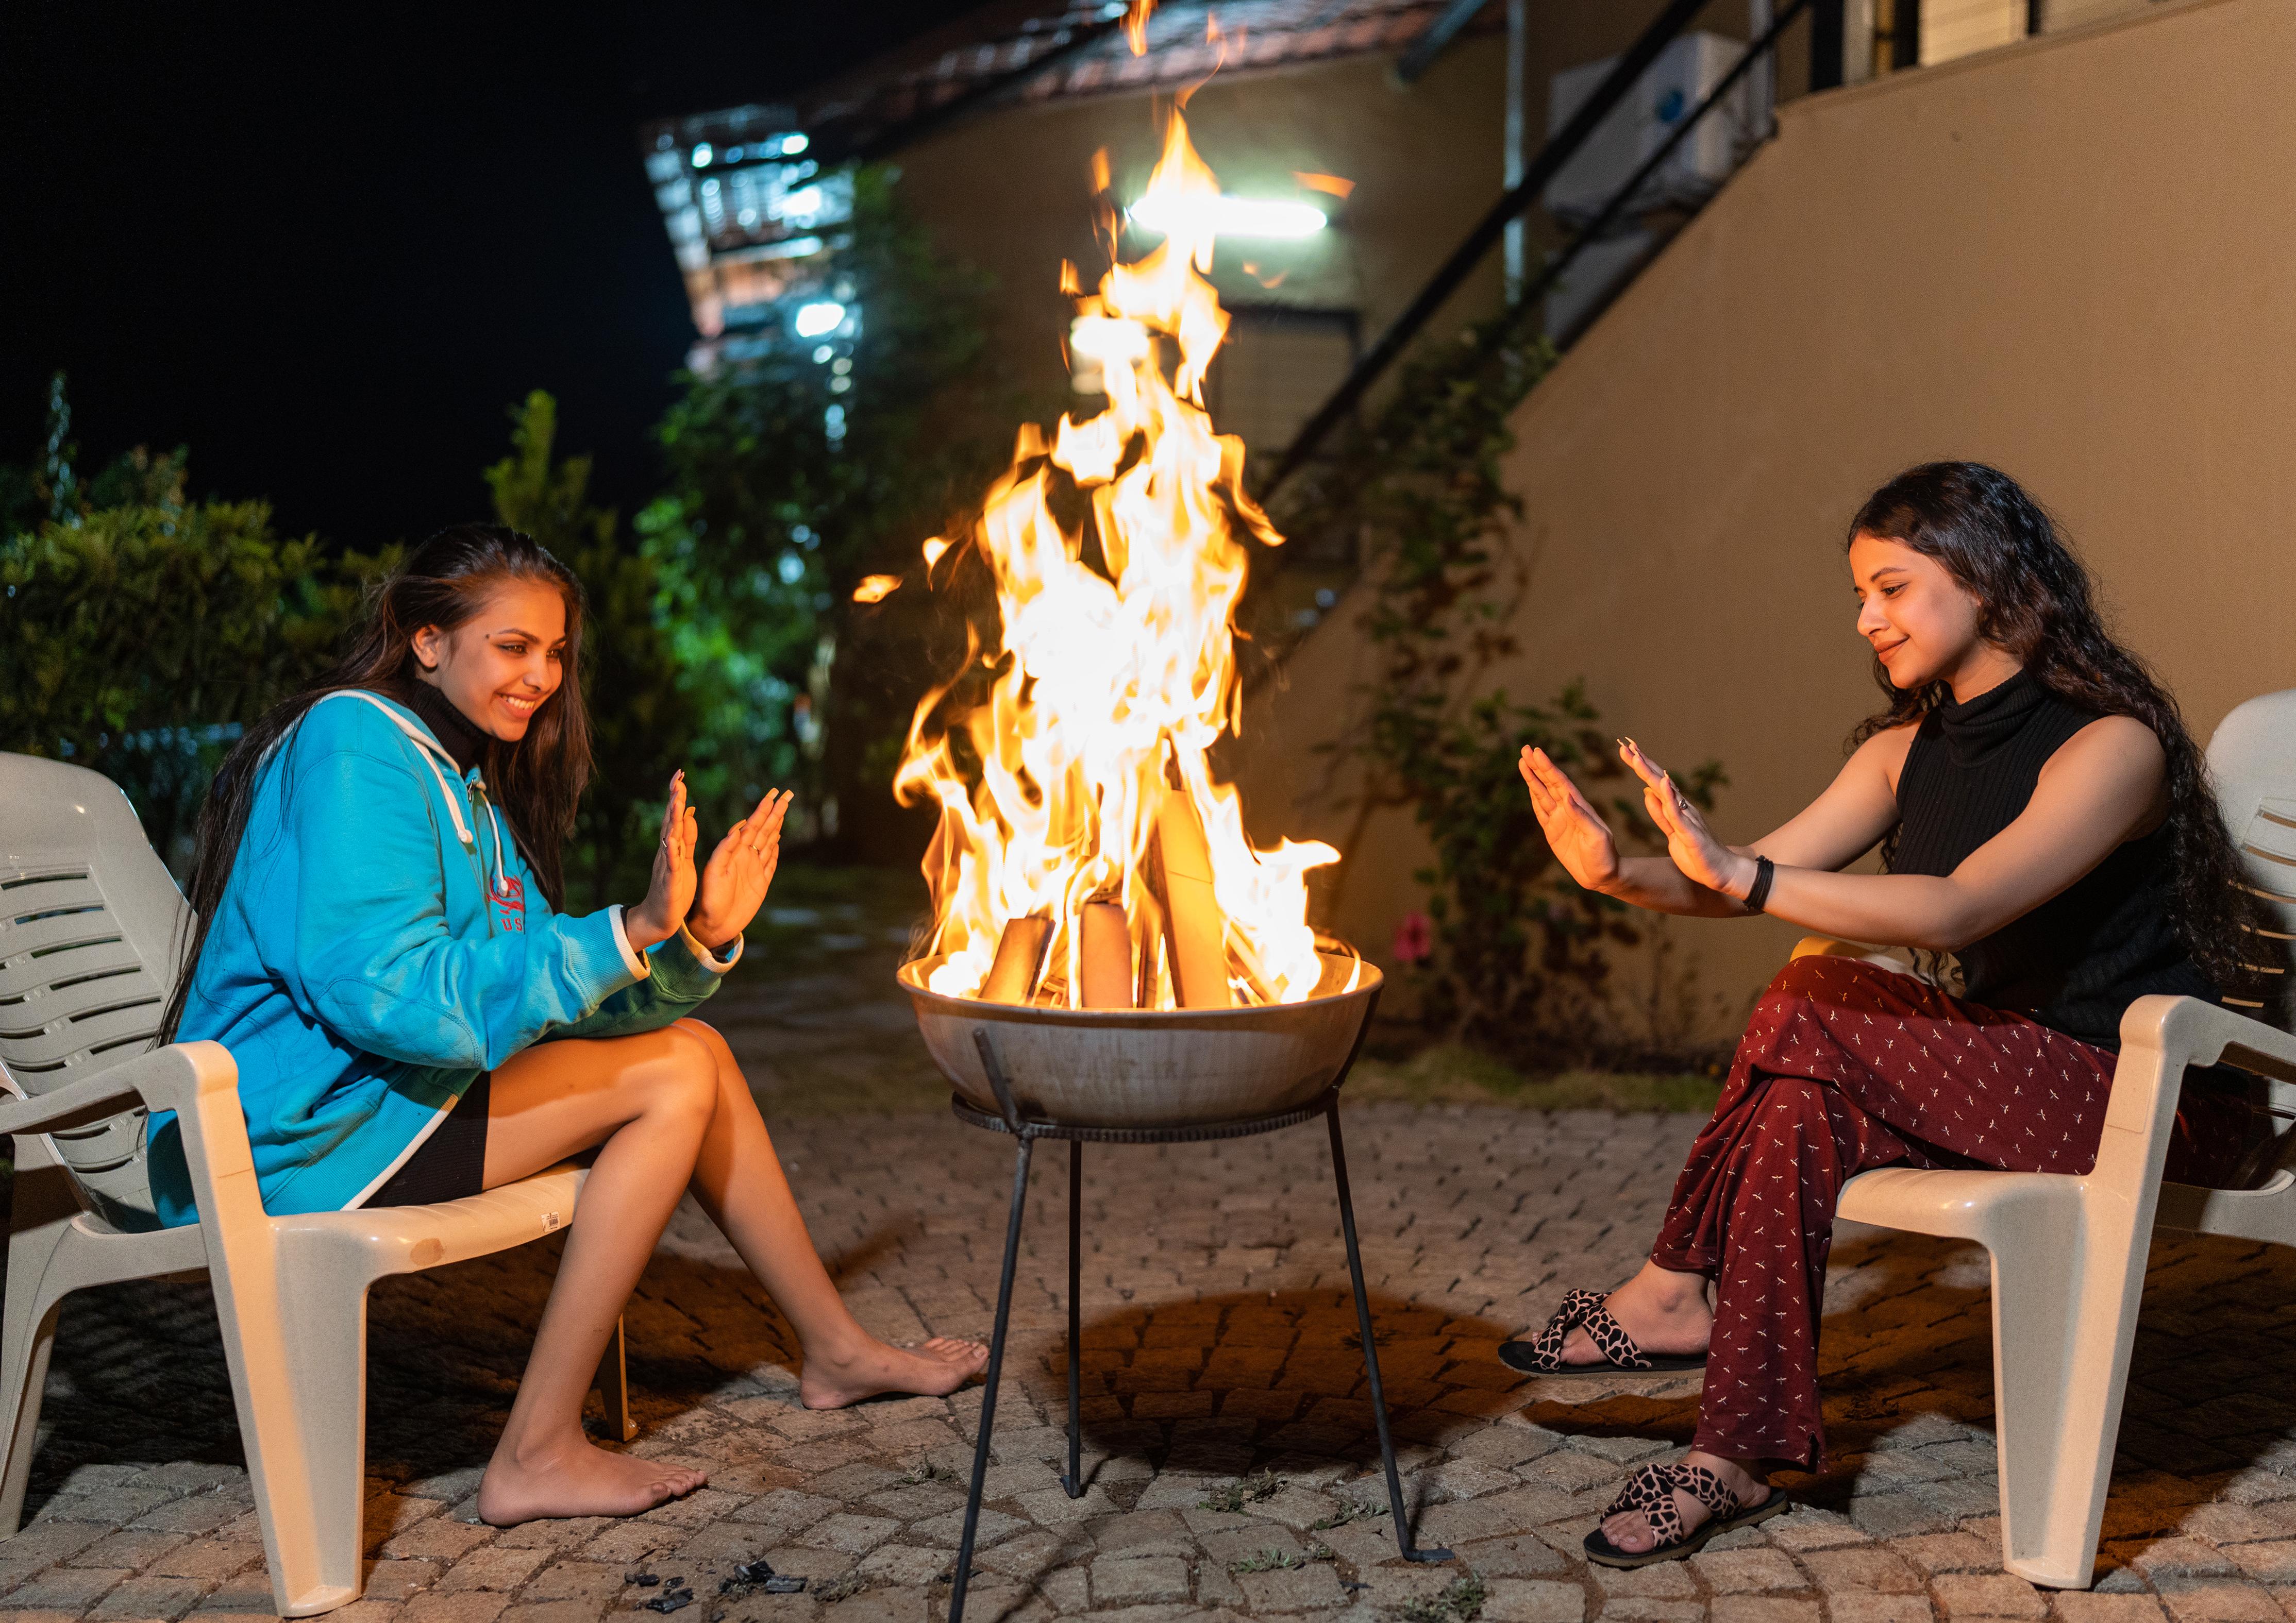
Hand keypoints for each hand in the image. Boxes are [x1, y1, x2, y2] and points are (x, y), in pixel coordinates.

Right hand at [625, 772, 698, 950]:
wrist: (659, 918)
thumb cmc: (674, 889)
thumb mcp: (684, 858)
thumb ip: (686, 836)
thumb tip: (689, 812)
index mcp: (673, 846)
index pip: (675, 816)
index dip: (678, 796)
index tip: (681, 775)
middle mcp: (667, 851)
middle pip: (670, 821)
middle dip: (674, 799)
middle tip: (678, 778)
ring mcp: (666, 865)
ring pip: (669, 838)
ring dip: (673, 819)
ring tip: (677, 800)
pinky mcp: (669, 881)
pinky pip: (670, 864)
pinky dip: (671, 851)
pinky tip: (672, 839)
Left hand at [686, 789, 793, 952]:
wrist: (712, 926)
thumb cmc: (708, 900)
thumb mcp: (714, 873)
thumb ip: (725, 851)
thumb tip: (738, 829)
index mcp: (735, 852)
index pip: (752, 825)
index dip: (763, 809)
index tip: (774, 794)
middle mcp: (746, 857)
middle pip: (764, 829)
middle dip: (776, 812)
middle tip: (787, 794)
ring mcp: (754, 870)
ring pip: (769, 842)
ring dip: (776, 826)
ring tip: (783, 811)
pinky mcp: (760, 884)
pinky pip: (770, 862)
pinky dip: (775, 850)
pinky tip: (777, 840)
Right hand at [1519, 746, 1622, 892]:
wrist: (1603, 876)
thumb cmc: (1605, 856)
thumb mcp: (1596, 836)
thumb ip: (1581, 817)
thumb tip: (1566, 797)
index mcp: (1579, 806)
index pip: (1560, 782)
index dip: (1548, 767)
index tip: (1537, 752)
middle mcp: (1568, 809)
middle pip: (1548, 783)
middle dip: (1537, 766)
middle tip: (1524, 749)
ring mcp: (1559, 820)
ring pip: (1541, 794)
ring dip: (1532, 778)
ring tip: (1522, 762)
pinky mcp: (1553, 832)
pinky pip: (1540, 811)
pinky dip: (1534, 797)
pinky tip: (1530, 786)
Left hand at [1619, 738, 1755, 900]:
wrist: (1723, 872)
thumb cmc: (1697, 853)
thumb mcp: (1672, 832)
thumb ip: (1660, 813)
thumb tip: (1646, 792)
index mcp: (1676, 808)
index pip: (1656, 783)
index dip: (1641, 767)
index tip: (1626, 750)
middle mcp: (1683, 808)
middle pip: (1660, 781)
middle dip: (1644, 762)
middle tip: (1627, 744)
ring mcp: (1688, 819)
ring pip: (1668, 792)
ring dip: (1653, 774)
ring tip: (1638, 758)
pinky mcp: (1692, 834)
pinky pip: (1679, 815)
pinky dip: (1670, 799)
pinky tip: (1663, 785)